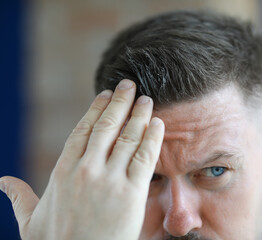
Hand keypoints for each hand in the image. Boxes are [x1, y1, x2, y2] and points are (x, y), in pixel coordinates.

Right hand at [0, 79, 163, 239]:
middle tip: (129, 85)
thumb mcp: (30, 221)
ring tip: (146, 98)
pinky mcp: (131, 194)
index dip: (96, 109)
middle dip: (120, 102)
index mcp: (62, 172)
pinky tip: (158, 123)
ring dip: (138, 114)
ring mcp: (110, 180)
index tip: (105, 95)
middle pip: (106, 127)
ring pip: (127, 137)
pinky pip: (144, 158)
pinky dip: (152, 138)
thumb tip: (2, 182)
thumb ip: (18, 197)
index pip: (81, 130)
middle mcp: (86, 170)